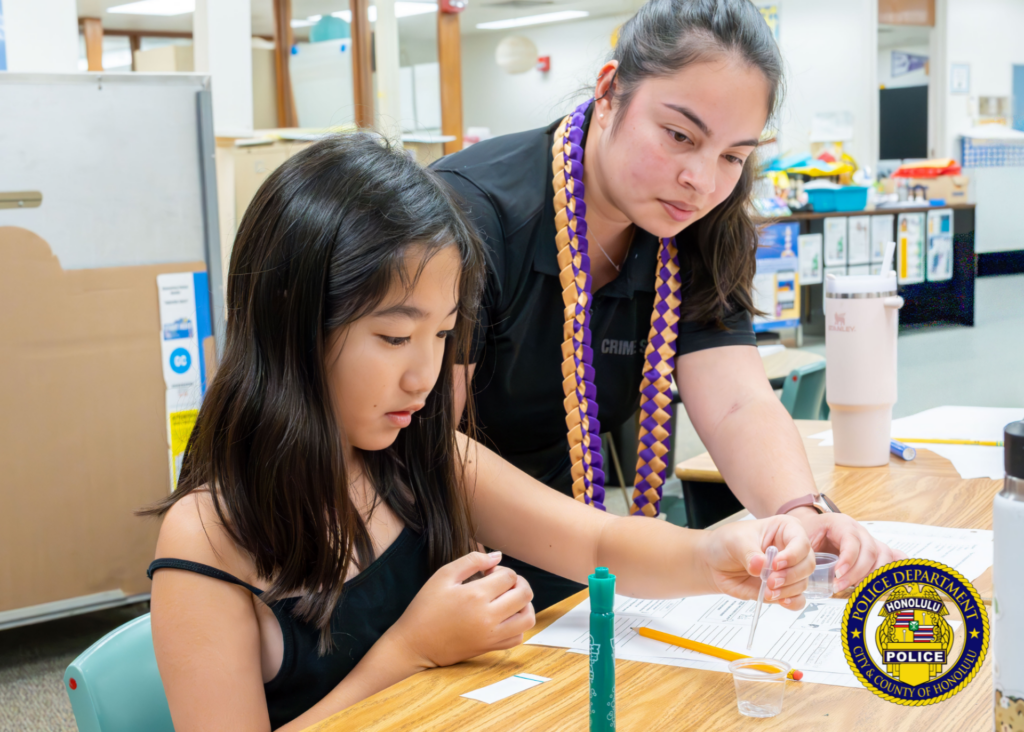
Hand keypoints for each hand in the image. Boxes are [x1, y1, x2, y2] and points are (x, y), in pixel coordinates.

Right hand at [387, 551, 534, 668]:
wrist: (414, 645)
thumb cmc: (425, 608)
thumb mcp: (443, 576)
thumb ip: (471, 561)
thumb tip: (497, 556)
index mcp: (475, 596)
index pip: (509, 576)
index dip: (500, 569)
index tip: (487, 573)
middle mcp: (488, 617)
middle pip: (524, 594)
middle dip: (518, 582)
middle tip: (502, 583)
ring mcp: (491, 635)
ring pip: (527, 618)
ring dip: (524, 604)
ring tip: (509, 599)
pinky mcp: (490, 648)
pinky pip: (518, 637)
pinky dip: (518, 625)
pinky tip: (505, 617)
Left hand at [696, 515, 814, 609]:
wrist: (714, 562)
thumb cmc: (727, 543)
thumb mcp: (735, 541)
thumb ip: (749, 553)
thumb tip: (760, 566)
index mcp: (785, 529)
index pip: (801, 542)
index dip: (792, 555)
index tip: (775, 564)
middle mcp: (791, 550)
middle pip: (807, 565)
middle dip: (790, 575)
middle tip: (770, 581)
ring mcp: (788, 571)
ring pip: (802, 583)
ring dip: (787, 590)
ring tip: (767, 591)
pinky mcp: (783, 588)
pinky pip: (797, 599)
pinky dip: (792, 602)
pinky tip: (780, 601)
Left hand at [788, 509, 906, 591]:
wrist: (813, 528)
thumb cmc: (808, 533)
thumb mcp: (803, 539)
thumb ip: (808, 553)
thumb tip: (810, 574)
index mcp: (842, 523)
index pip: (852, 540)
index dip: (848, 558)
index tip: (837, 574)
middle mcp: (860, 531)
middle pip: (870, 550)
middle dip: (857, 572)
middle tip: (839, 586)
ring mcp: (871, 540)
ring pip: (884, 556)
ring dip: (873, 576)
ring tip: (856, 589)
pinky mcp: (877, 551)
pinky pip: (895, 558)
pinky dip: (894, 570)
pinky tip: (888, 583)